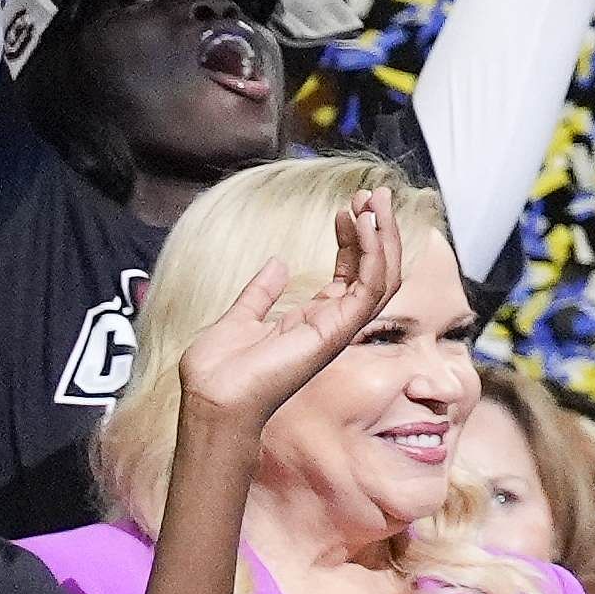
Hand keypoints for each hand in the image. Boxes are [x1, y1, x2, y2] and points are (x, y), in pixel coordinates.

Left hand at [173, 190, 400, 436]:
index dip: (353, 238)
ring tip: (374, 199)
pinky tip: (363, 225)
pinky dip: (372, 253)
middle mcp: (333, 324)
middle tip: (374, 194)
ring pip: (383, 277)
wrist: (211, 399)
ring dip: (383, 235)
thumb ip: (259, 293)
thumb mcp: (238, 319)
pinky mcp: (337, 331)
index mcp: (313, 321)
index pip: (350, 273)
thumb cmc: (219, 372)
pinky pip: (369, 288)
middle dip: (379, 231)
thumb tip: (276, 264)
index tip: (347, 207)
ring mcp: (338, 328)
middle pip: (375, 272)